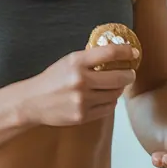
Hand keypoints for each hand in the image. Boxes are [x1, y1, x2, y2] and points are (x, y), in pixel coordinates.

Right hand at [18, 46, 136, 126]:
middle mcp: (80, 81)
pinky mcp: (83, 115)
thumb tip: (117, 53)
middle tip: (130, 73)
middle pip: (119, 77)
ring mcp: (82, 100)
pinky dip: (110, 102)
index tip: (134, 52)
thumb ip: (89, 58)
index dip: (126, 51)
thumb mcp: (67, 62)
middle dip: (129, 75)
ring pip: (115, 94)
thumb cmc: (52, 79)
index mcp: (76, 62)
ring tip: (114, 86)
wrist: (32, 102)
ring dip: (118, 89)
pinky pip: (108, 108)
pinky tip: (104, 97)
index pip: (109, 53)